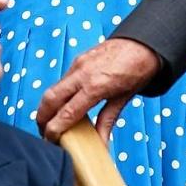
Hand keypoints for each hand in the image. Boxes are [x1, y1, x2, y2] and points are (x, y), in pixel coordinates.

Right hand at [36, 38, 160, 143]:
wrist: (143, 43)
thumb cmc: (137, 69)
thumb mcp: (124, 98)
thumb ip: (108, 121)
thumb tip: (101, 143)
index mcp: (95, 86)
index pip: (67, 112)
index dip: (55, 128)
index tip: (50, 140)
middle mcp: (82, 73)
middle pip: (50, 98)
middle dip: (42, 117)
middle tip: (43, 133)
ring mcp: (78, 64)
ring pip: (53, 88)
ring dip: (47, 106)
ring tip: (50, 122)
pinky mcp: (78, 59)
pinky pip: (63, 80)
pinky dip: (58, 94)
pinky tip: (63, 104)